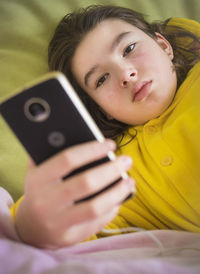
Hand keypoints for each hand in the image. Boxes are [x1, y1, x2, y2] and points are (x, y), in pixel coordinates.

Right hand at [15, 140, 133, 248]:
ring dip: (118, 192)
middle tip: (127, 160)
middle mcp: (46, 203)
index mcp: (38, 180)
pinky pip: (98, 222)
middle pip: (86, 183)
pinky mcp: (71, 237)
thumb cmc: (39, 192)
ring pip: (96, 207)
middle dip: (111, 169)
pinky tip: (120, 198)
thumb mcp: (37, 171)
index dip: (92, 150)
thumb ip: (50, 153)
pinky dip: (113, 208)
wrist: (30, 229)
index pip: (68, 159)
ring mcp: (58, 223)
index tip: (110, 144)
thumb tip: (73, 133)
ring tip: (130, 180)